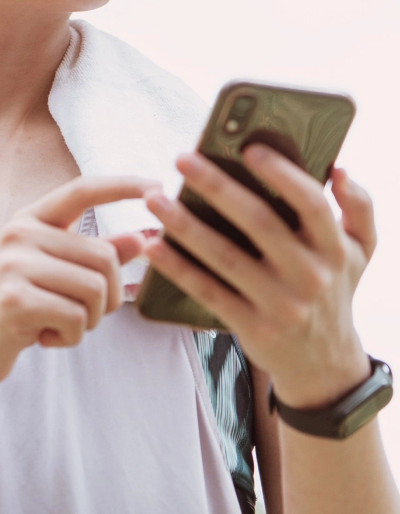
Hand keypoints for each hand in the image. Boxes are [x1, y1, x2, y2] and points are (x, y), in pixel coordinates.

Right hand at [0, 176, 147, 398]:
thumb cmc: (18, 309)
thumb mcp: (57, 276)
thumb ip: (95, 255)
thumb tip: (143, 239)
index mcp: (29, 219)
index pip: (81, 189)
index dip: (121, 185)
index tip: (157, 185)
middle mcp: (19, 232)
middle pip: (103, 255)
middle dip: (108, 296)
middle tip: (82, 315)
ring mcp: (12, 263)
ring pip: (94, 288)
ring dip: (89, 320)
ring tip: (58, 324)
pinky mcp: (14, 299)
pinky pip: (75, 317)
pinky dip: (70, 336)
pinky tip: (43, 337)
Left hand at [143, 146, 375, 408]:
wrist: (325, 365)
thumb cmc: (334, 289)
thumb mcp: (361, 252)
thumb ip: (359, 207)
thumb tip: (339, 170)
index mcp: (335, 249)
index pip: (312, 203)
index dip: (282, 174)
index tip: (247, 148)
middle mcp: (310, 276)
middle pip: (259, 222)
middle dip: (216, 186)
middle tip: (182, 159)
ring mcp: (281, 304)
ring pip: (225, 256)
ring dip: (184, 225)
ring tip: (155, 198)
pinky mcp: (253, 327)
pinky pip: (208, 291)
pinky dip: (177, 268)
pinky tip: (153, 245)